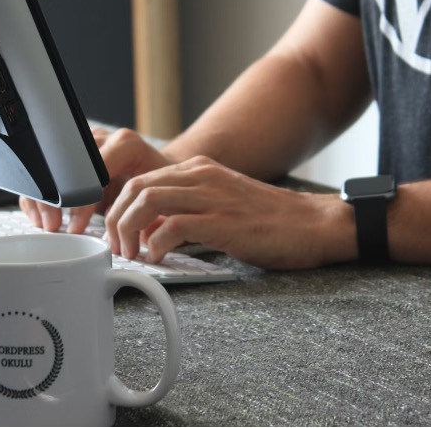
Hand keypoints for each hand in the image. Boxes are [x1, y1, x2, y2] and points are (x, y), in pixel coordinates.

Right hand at [20, 126, 174, 233]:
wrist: (161, 173)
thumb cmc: (162, 187)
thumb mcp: (156, 198)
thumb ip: (141, 212)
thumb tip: (124, 239)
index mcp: (125, 145)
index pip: (92, 171)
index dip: (80, 202)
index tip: (76, 226)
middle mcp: (103, 138)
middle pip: (65, 165)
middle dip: (55, 200)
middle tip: (53, 226)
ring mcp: (85, 144)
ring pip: (51, 166)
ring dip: (44, 197)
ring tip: (46, 224)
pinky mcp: (74, 154)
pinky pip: (48, 171)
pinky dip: (42, 194)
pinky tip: (41, 215)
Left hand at [104, 155, 355, 269]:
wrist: (314, 224)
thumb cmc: (271, 222)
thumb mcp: (221, 205)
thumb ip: (186, 211)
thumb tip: (150, 232)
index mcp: (199, 170)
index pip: (140, 178)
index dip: (119, 207)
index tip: (116, 233)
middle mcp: (202, 176)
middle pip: (135, 186)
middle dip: (115, 219)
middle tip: (118, 248)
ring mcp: (212, 196)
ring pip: (146, 200)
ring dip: (128, 230)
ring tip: (133, 254)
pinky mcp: (222, 221)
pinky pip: (171, 226)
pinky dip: (156, 245)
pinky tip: (159, 259)